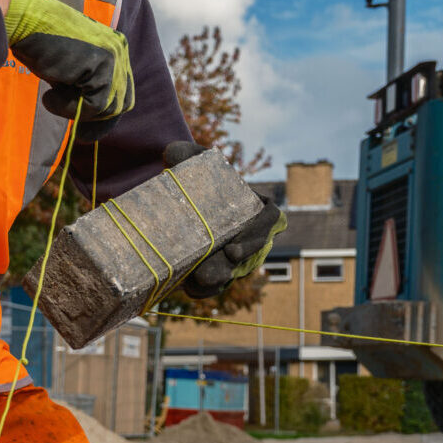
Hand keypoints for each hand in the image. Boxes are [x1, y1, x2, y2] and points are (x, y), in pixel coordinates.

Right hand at [2, 0, 134, 120]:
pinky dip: (68, 108)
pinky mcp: (102, 64)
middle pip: (120, 103)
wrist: (23, 22)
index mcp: (115, 48)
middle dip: (95, 118)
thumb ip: (84, 87)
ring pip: (107, 107)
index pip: (122, 93)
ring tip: (51, 97)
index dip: (105, 117)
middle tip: (71, 120)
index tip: (87, 133)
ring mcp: (114, 56)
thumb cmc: (39, 46)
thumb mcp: (69, 70)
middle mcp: (120, 50)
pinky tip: (49, 95)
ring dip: (77, 110)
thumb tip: (92, 120)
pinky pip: (94, 106)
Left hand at [160, 143, 287, 297]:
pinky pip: (218, 284)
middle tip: (212, 270)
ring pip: (234, 272)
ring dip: (218, 278)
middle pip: (252, 254)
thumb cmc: (195, 176)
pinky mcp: (220, 269)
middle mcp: (253, 232)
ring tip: (197, 281)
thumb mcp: (192, 161)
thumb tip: (172, 154)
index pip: (270, 221)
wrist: (177, 197)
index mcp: (256, 206)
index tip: (233, 249)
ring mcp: (238, 254)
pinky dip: (205, 289)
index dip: (257, 236)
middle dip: (233, 265)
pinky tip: (189, 288)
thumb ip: (186, 154)